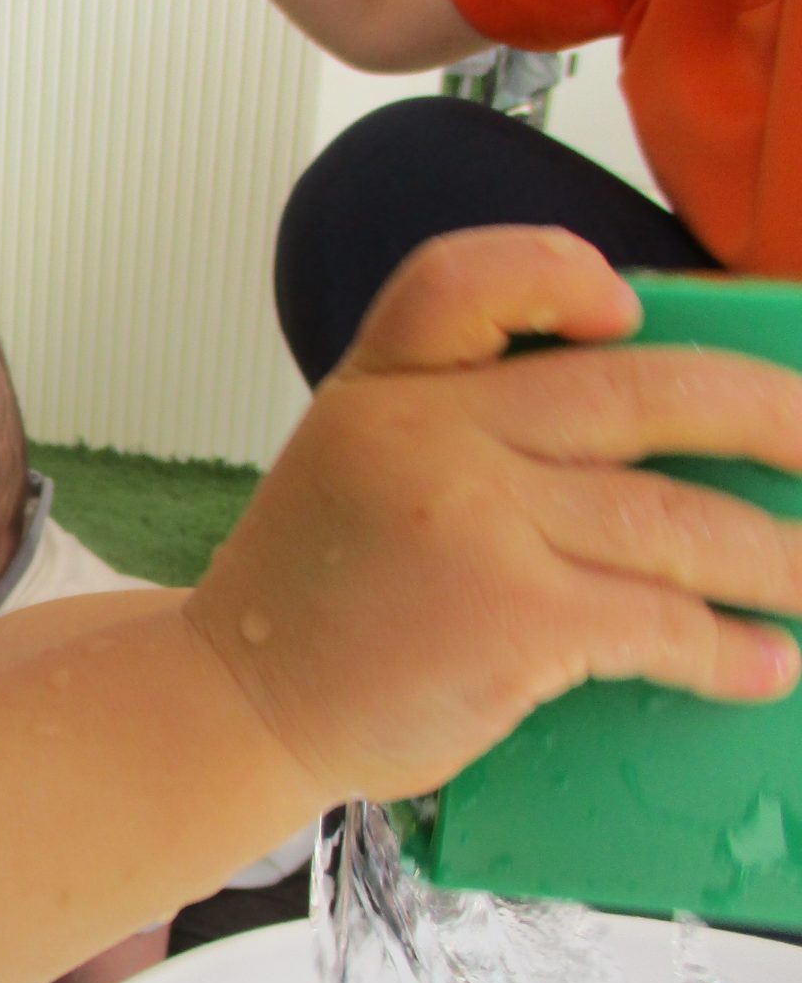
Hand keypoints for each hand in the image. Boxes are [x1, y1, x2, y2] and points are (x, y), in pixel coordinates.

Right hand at [185, 227, 801, 804]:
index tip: (626, 311)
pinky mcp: (512, 619)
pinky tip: (761, 665)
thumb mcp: (350, 468)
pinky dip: (728, 649)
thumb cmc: (308, 606)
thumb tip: (641, 447)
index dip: (558, 274)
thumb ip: (454, 427)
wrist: (235, 709)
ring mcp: (474, 523)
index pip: (464, 279)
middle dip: (766, 414)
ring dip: (776, 558)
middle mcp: (429, 436)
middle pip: (639, 388)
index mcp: (382, 389)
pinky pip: (662, 619)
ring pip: (676, 520)